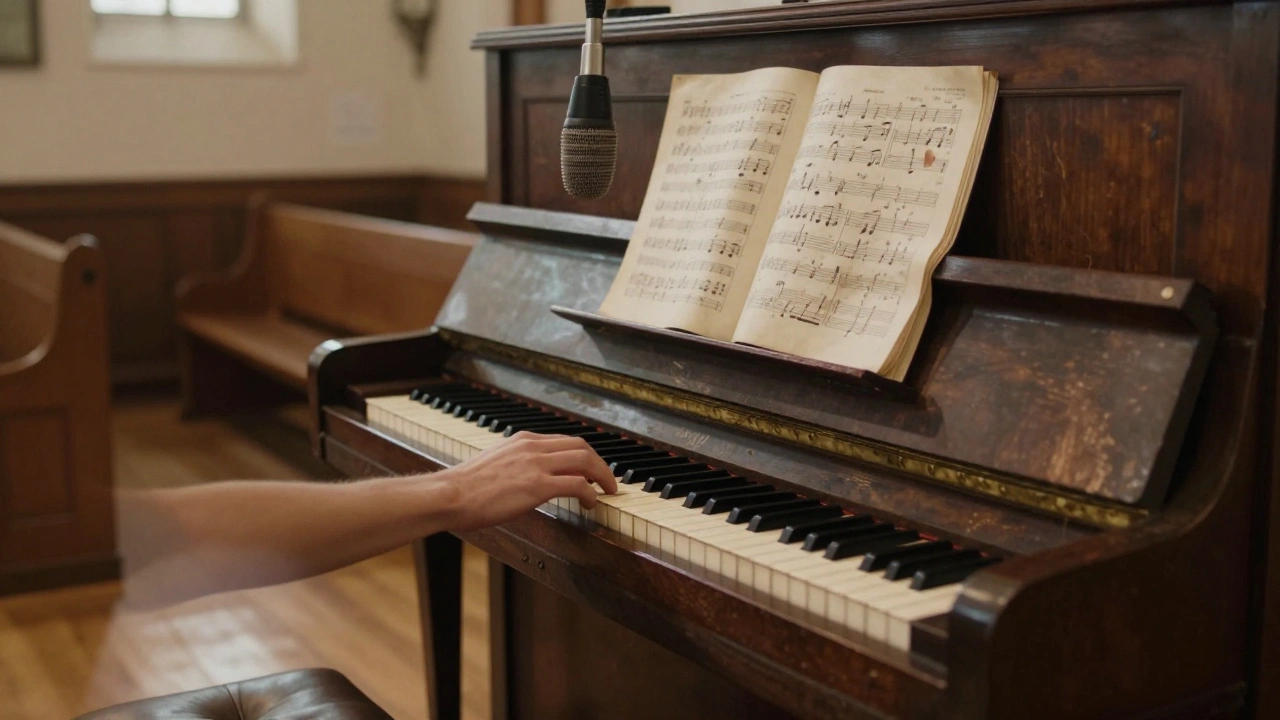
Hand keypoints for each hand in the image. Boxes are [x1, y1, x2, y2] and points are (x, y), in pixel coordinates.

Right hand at [435, 432, 617, 530]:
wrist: (450, 495)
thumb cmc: (465, 487)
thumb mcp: (495, 463)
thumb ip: (516, 464)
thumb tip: (528, 477)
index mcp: (523, 441)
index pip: (566, 440)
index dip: (586, 454)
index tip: (593, 467)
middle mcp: (533, 447)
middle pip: (582, 447)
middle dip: (600, 463)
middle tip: (608, 480)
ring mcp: (536, 465)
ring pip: (585, 462)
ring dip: (602, 477)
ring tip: (607, 492)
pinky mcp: (537, 486)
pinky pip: (578, 485)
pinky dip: (591, 494)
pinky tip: (591, 503)